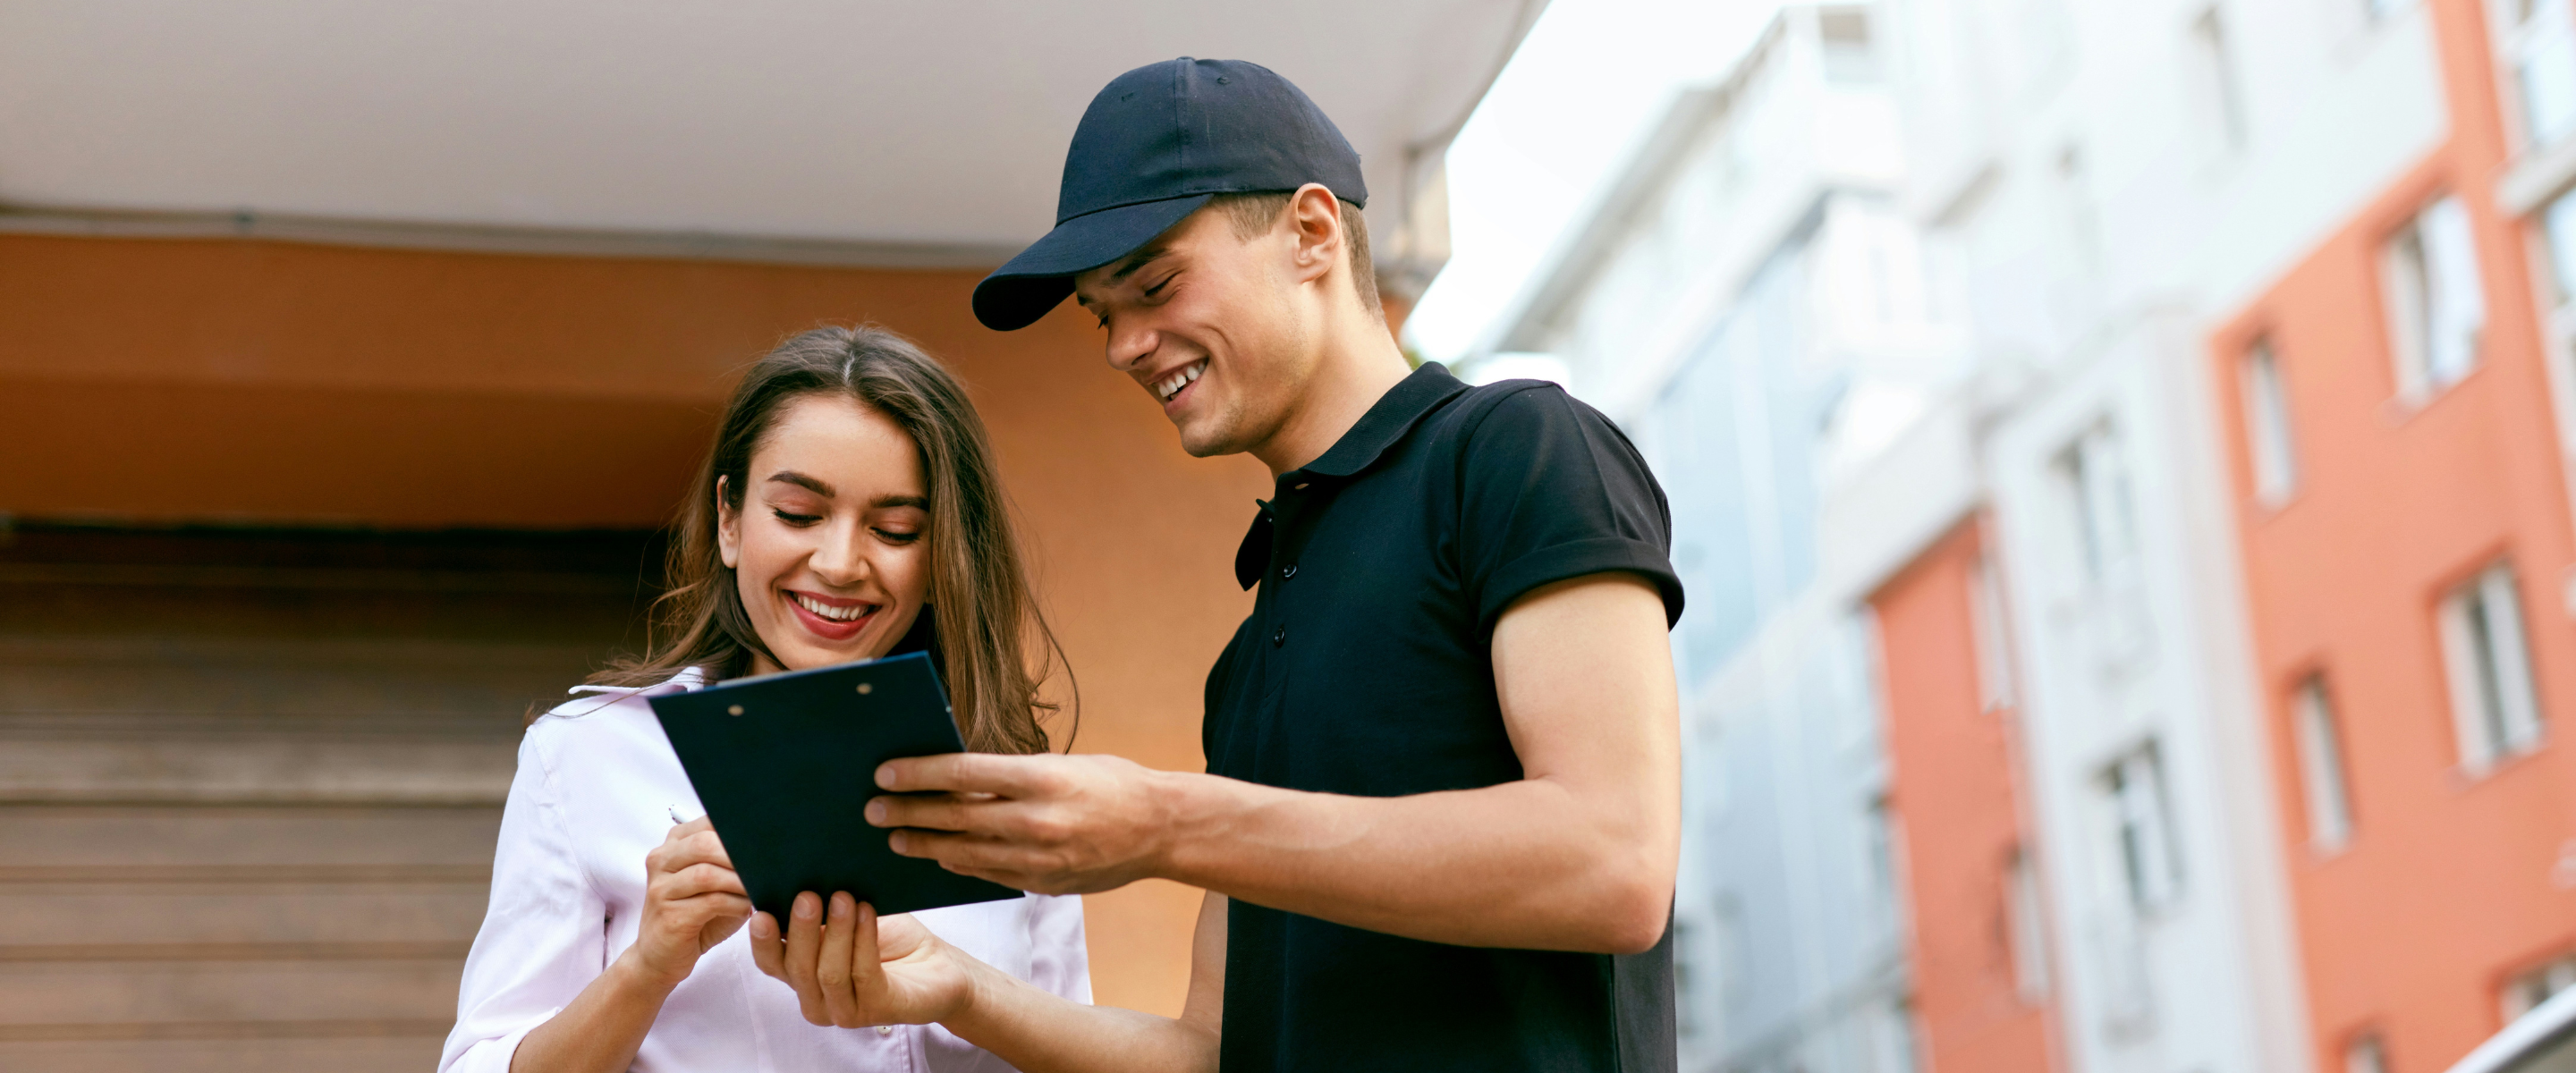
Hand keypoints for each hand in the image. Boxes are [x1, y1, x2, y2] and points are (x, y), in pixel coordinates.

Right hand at [623, 817, 752, 987]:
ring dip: (740, 882)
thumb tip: (771, 847)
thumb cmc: (697, 915)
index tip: (766, 840)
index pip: (708, 822)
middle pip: (704, 844)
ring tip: (760, 889)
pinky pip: (709, 902)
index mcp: (675, 843)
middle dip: (740, 855)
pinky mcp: (669, 916)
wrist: (661, 956)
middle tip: (768, 866)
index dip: (738, 830)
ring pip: (707, 874)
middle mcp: (662, 860)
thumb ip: (731, 860)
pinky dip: (735, 904)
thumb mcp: (716, 882)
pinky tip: (746, 909)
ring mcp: (661, 888)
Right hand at [748, 892, 977, 1027]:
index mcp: (802, 974)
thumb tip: (798, 868)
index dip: (762, 940)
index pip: (771, 962)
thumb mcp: (849, 916)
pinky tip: (868, 912)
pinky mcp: (877, 1010)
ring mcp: (845, 1010)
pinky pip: (864, 974)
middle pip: (796, 967)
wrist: (939, 966)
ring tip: (843, 897)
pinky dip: (863, 940)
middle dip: (800, 929)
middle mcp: (817, 998)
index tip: (760, 910)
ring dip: (835, 932)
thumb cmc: (891, 939)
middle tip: (807, 895)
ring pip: (828, 973)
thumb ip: (822, 905)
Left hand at [866, 752, 1174, 893]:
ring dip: (925, 845)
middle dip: (908, 812)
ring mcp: (1040, 858)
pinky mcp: (1045, 884)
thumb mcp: (1065, 763)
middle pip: (956, 816)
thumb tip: (958, 773)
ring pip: (966, 852)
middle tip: (872, 808)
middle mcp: (1037, 820)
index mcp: (1042, 778)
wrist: (1164, 830)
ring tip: (894, 837)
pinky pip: (990, 875)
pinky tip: (939, 857)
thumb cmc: (1114, 783)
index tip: (886, 772)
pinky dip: (960, 865)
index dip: (919, 773)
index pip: (964, 771)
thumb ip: (1015, 772)